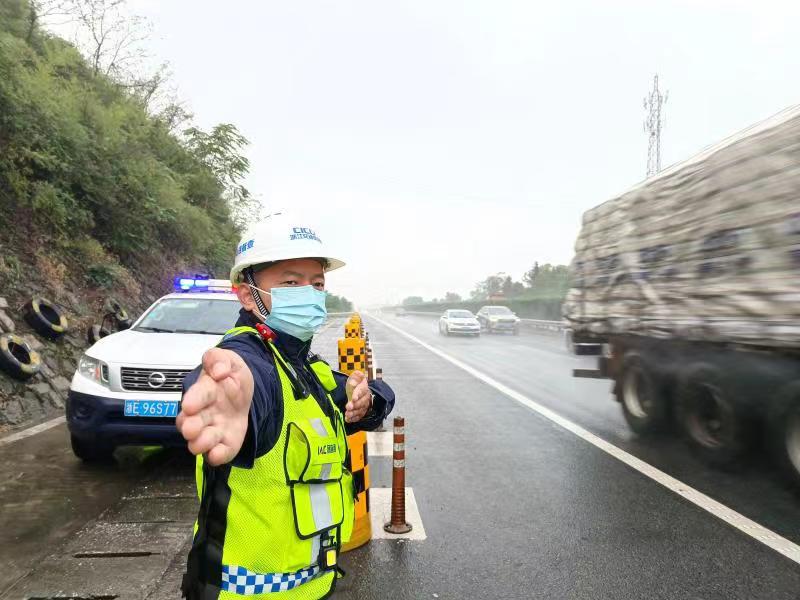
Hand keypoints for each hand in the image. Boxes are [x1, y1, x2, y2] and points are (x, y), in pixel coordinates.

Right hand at [176, 348, 253, 465]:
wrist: (244, 391)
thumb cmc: (230, 376)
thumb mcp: (229, 359)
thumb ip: (219, 359)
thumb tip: (219, 370)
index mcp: (204, 391)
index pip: (197, 395)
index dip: (194, 400)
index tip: (189, 405)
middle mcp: (204, 413)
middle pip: (192, 422)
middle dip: (190, 426)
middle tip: (190, 429)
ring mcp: (214, 429)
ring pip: (202, 440)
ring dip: (201, 443)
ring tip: (201, 443)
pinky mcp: (226, 442)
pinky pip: (220, 452)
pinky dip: (218, 455)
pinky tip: (217, 455)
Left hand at [345, 370, 372, 422]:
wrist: (357, 392)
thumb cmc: (355, 384)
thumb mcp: (355, 378)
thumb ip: (356, 375)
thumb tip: (358, 373)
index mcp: (364, 387)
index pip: (362, 390)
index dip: (358, 394)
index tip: (353, 398)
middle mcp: (366, 397)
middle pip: (362, 402)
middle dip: (355, 405)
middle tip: (348, 407)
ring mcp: (365, 405)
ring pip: (361, 410)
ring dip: (354, 413)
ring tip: (347, 414)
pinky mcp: (362, 412)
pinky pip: (359, 416)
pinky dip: (354, 419)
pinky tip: (348, 419)